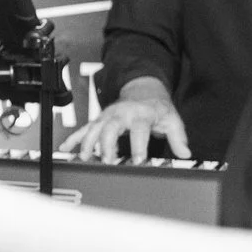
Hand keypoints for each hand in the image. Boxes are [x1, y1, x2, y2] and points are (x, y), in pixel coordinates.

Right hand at [58, 79, 188, 162]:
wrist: (143, 91)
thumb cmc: (156, 108)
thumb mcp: (172, 120)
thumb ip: (178, 138)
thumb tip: (185, 153)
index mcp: (140, 113)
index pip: (139, 129)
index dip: (138, 145)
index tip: (138, 160)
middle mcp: (121, 113)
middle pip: (110, 128)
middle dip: (107, 144)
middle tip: (107, 160)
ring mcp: (108, 116)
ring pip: (94, 128)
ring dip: (88, 142)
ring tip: (86, 157)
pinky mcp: (99, 120)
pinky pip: (84, 128)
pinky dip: (74, 138)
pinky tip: (66, 148)